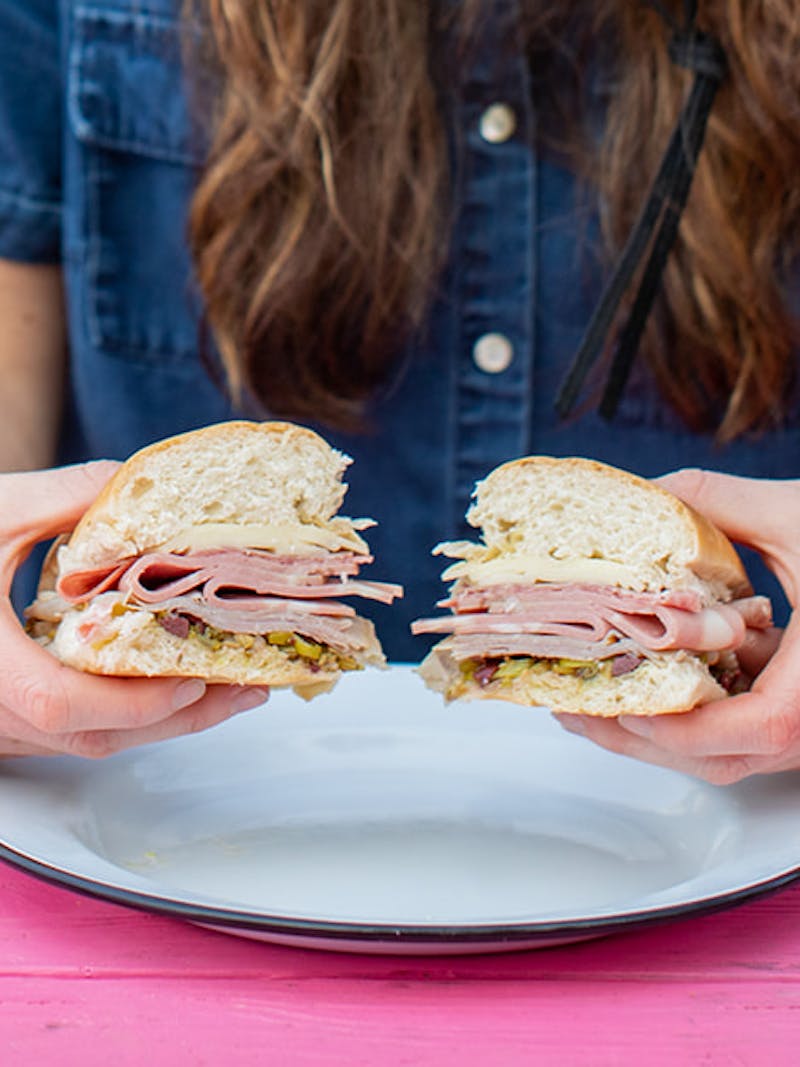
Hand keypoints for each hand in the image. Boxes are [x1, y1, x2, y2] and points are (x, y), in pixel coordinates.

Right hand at [0, 462, 267, 757]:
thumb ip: (58, 498)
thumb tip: (132, 483)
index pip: (58, 701)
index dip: (130, 699)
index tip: (194, 678)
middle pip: (92, 735)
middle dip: (180, 717)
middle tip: (249, 688)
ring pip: (86, 741)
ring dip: (162, 721)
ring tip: (228, 687)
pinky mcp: (3, 721)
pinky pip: (73, 732)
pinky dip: (127, 715)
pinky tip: (166, 688)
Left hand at [556, 468, 799, 783]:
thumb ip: (723, 502)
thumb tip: (654, 490)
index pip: (752, 730)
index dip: (681, 729)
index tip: (621, 709)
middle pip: (721, 755)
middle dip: (640, 737)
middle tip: (573, 707)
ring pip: (726, 751)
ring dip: (655, 730)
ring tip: (590, 701)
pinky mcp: (797, 712)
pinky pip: (737, 728)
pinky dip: (687, 713)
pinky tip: (641, 685)